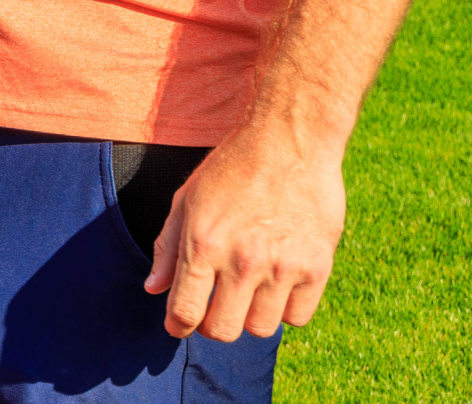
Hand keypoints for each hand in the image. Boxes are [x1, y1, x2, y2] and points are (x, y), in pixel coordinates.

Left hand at [146, 123, 346, 341]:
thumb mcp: (187, 199)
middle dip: (212, 325)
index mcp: (203, 244)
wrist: (288, 141)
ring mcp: (282, 267)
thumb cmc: (231, 168)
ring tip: (248, 290)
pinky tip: (277, 284)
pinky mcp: (317, 268)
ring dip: (250, 316)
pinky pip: (297, 317)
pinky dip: (285, 309)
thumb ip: (168, 248)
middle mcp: (242, 261)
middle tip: (215, 307)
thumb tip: (154, 290)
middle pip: (223, 330)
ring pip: (260, 329)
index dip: (178, 326)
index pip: (185, 311)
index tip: (180, 325)